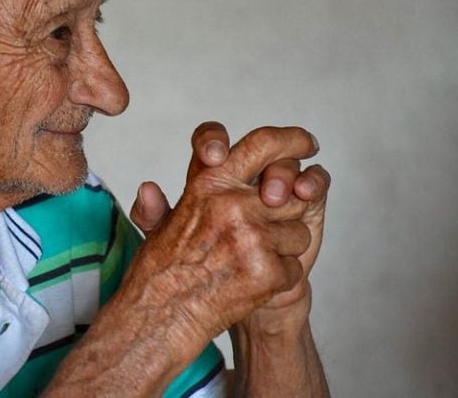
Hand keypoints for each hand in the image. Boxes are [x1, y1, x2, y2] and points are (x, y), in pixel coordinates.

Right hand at [122, 123, 322, 348]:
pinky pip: (293, 268)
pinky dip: (277, 279)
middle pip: (290, 195)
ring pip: (298, 234)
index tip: (308, 144)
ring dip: (282, 250)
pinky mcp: (265, 270)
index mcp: (210, 184)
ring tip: (248, 262)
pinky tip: (250, 284)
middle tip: (265, 231)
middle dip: (285, 214)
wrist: (162, 316)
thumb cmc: (162, 270)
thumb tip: (149, 188)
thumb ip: (168, 200)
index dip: (292, 140)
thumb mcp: (164, 224)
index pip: (263, 144)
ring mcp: (251, 238)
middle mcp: (232, 204)